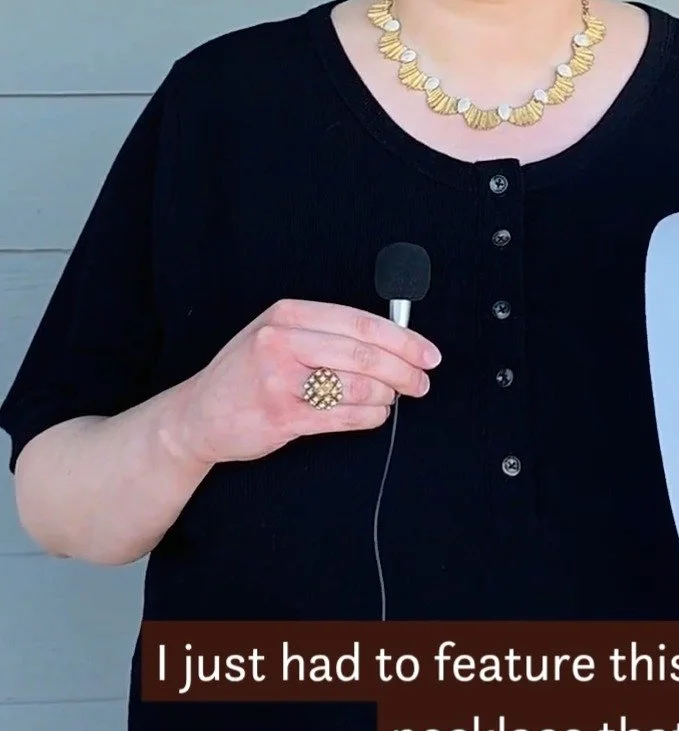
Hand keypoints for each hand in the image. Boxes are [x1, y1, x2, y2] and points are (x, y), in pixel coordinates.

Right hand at [171, 297, 440, 466]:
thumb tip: (394, 338)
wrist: (198, 415)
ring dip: (387, 396)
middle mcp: (281, 342)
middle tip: (421, 382)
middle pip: (366, 354)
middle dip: (405, 371)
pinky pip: (345, 416)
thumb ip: (326, 332)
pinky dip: (370, 416)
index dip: (404, 340)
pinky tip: (375, 414)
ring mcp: (280, 380)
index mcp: (287, 314)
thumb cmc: (247, 373)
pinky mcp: (283, 416)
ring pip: (360, 386)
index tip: (428, 354)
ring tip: (391, 398)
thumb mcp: (277, 335)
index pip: (361, 323)